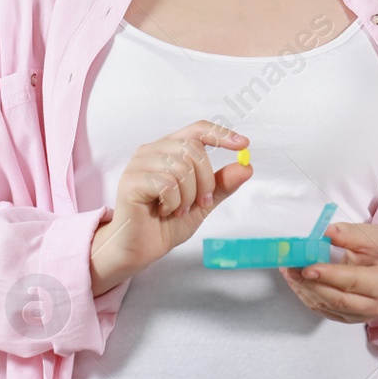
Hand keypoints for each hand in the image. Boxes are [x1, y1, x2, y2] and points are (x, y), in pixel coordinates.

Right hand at [90, 119, 251, 295]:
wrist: (140, 248)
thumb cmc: (166, 223)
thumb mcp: (202, 203)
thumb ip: (221, 185)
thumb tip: (246, 166)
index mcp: (169, 150)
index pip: (197, 130)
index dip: (221, 134)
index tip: (244, 144)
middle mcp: (152, 151)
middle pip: (193, 149)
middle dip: (206, 180)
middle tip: (201, 203)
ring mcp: (139, 164)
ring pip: (181, 167)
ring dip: (188, 196)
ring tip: (179, 210)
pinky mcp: (131, 181)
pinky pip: (166, 184)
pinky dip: (173, 203)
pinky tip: (165, 211)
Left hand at [280, 222, 377, 323]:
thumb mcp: (369, 235)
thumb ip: (346, 234)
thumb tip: (321, 232)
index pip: (352, 281)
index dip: (328, 276)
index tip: (306, 267)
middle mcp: (377, 305)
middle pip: (337, 299)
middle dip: (309, 284)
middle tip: (289, 267)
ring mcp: (364, 315)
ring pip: (328, 307)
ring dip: (305, 290)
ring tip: (288, 271)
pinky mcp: (351, 318)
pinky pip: (325, 311)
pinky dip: (308, 297)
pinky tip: (297, 282)